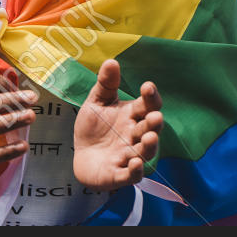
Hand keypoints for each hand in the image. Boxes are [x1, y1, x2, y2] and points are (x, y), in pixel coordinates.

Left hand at [71, 59, 162, 191]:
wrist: (81, 155)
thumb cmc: (94, 127)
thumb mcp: (97, 102)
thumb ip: (105, 84)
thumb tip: (111, 61)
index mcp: (133, 116)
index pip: (148, 105)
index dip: (151, 97)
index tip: (148, 86)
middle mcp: (136, 136)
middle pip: (150, 129)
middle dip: (154, 123)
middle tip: (155, 116)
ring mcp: (129, 155)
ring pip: (145, 152)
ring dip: (149, 146)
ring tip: (149, 137)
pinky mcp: (119, 175)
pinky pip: (131, 175)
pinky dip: (135, 171)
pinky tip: (135, 163)